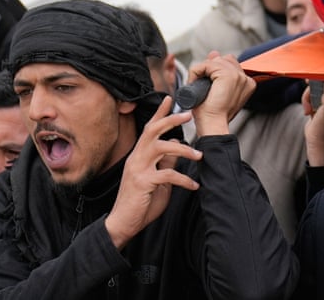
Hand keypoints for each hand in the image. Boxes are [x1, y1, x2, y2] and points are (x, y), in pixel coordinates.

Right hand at [105, 96, 200, 249]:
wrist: (123, 224)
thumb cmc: (141, 202)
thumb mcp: (158, 180)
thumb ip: (166, 163)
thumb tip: (177, 147)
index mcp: (139, 156)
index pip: (149, 129)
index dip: (159, 113)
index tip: (170, 98)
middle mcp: (137, 158)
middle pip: (153, 131)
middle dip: (171, 120)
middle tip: (188, 115)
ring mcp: (138, 170)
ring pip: (161, 148)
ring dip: (184, 150)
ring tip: (199, 155)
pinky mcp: (143, 183)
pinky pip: (168, 175)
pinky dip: (184, 179)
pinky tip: (194, 185)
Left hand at [188, 52, 255, 136]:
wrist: (213, 124)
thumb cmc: (213, 113)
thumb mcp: (216, 89)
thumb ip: (217, 71)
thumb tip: (215, 53)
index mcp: (247, 82)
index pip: (230, 63)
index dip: (215, 69)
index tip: (208, 82)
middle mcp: (246, 78)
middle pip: (224, 59)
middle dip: (210, 69)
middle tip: (205, 87)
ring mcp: (238, 76)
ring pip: (214, 62)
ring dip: (202, 72)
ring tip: (200, 88)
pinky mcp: (228, 75)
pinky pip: (206, 65)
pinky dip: (196, 72)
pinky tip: (196, 84)